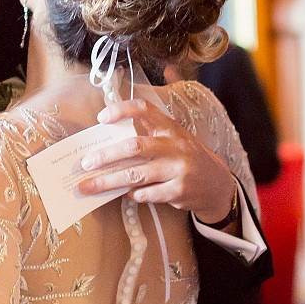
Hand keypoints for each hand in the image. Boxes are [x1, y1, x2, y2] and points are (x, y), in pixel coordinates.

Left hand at [77, 98, 236, 224]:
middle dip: (106, 156)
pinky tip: (122, 193)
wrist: (218, 185)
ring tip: (88, 186)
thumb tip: (110, 128)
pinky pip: (146, 194)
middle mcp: (175, 146)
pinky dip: (131, 194)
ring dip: (108, 181)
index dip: (122, 110)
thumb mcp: (175, 136)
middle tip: (86, 163)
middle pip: (134, 147)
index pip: (145, 109)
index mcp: (171, 128)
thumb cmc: (187, 157)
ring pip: (135, 175)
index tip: (101, 118)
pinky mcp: (178, 192)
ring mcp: (178, 170)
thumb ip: (149, 131)